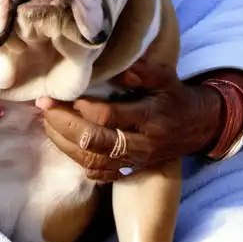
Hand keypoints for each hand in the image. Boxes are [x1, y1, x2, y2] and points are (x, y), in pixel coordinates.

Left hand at [36, 57, 222, 182]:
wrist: (197, 127)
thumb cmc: (175, 97)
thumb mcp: (165, 78)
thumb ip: (142, 72)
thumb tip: (115, 68)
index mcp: (151, 118)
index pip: (111, 117)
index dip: (84, 107)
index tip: (65, 93)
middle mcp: (142, 144)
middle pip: (96, 141)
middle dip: (65, 123)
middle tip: (45, 105)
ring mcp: (135, 161)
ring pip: (92, 160)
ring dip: (64, 143)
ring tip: (47, 122)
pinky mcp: (130, 170)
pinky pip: (98, 173)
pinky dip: (77, 160)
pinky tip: (62, 142)